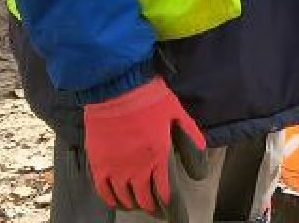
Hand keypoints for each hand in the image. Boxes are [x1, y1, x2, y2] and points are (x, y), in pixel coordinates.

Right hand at [81, 78, 205, 213]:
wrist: (116, 87)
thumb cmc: (150, 99)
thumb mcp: (179, 116)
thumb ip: (192, 143)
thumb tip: (200, 172)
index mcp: (158, 157)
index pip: (167, 195)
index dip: (173, 210)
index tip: (177, 216)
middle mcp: (136, 168)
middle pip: (145, 200)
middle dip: (155, 209)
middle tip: (160, 211)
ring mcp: (115, 167)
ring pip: (125, 198)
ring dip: (135, 205)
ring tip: (141, 205)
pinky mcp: (98, 163)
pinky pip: (103, 191)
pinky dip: (112, 200)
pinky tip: (118, 202)